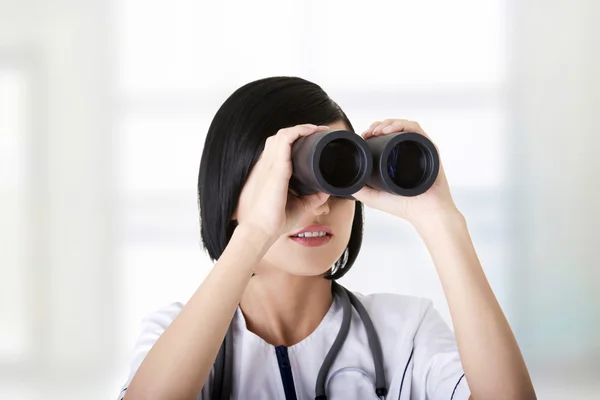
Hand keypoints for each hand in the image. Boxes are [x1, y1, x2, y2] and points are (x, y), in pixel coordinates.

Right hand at [235, 124, 330, 243]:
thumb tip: (327, 190)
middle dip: (299, 131)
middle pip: (280, 137)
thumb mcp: (300, 205)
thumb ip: (313, 197)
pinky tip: (310, 131)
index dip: (294, 140)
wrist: (262, 230)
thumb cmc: (275, 220)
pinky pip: (285, 140)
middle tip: (318, 132)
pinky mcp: (276, 167)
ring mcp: (270, 164)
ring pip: (282, 134)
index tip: (312, 140)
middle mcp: (269, 165)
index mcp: (272, 172)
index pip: (279, 148)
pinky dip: (298, 131)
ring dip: (300, 128)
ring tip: (316, 129)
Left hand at [352, 119, 458, 224]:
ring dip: (389, 122)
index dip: (374, 131)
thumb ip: (358, 189)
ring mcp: (421, 148)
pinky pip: (416, 129)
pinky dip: (402, 125)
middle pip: (395, 127)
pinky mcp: (430, 148)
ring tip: (377, 130)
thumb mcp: (373, 197)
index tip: (364, 135)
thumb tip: (341, 182)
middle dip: (379, 125)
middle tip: (369, 131)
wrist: (425, 213)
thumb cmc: (403, 207)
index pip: (386, 136)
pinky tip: (389, 130)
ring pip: (404, 125)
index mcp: (399, 158)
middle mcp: (410, 150)